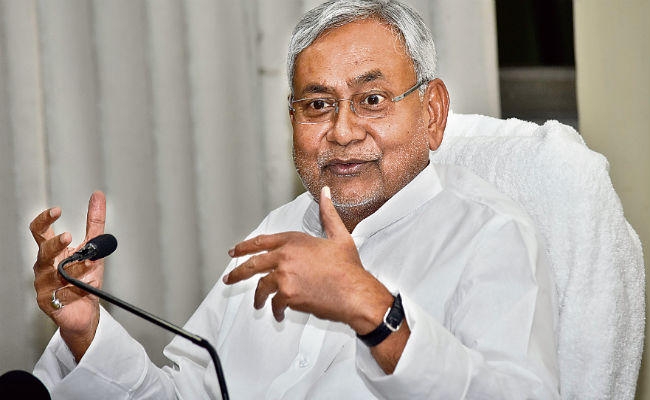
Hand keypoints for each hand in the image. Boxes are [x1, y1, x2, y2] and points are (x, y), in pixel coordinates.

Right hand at [30, 191, 105, 360]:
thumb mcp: (94, 248)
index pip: (40, 231)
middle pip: (42, 251)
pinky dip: (78, 287)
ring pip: (54, 272)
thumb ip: (95, 223)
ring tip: (89, 263)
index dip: (44, 219)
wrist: (85, 311)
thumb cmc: (85, 279)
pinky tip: (88, 285)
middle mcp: (44, 266)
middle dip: (54, 243)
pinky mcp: (49, 302)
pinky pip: (62, 292)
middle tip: (67, 236)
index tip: (56, 210)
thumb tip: (98, 196)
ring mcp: (44, 284)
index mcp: (52, 251)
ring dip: (74, 267)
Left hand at [224, 187, 392, 333]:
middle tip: (229, 278)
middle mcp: (285, 256)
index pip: (262, 241)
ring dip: (257, 297)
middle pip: (253, 264)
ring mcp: (284, 276)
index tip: (234, 251)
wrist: (355, 292)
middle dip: (238, 272)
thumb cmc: (348, 267)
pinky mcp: (287, 295)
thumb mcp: (339, 235)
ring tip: (257, 303)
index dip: (245, 246)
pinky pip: (274, 304)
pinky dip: (275, 310)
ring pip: (261, 286)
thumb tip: (325, 192)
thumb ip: (328, 213)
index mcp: (294, 240)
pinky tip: (278, 314)